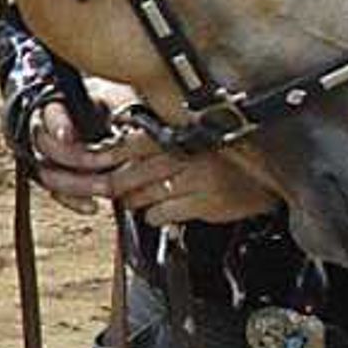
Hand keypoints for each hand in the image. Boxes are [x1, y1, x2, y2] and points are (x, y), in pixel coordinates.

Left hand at [85, 123, 281, 228]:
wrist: (271, 174)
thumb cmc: (228, 152)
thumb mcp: (191, 134)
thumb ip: (155, 137)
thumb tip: (114, 144)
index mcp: (175, 131)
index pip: (122, 146)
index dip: (95, 159)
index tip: (75, 166)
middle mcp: (182, 153)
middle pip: (123, 177)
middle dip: (104, 188)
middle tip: (96, 192)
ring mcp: (193, 180)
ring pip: (140, 198)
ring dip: (131, 201)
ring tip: (138, 196)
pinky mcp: (204, 204)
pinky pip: (161, 215)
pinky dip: (154, 215)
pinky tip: (163, 209)